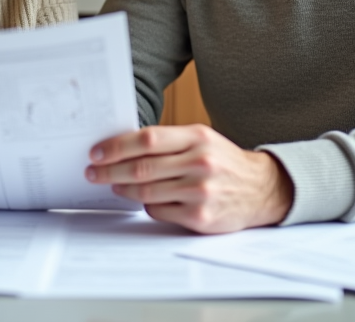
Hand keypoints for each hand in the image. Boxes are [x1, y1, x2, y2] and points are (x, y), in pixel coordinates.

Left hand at [85, 124, 292, 233]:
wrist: (261, 189)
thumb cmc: (223, 162)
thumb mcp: (202, 140)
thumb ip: (169, 141)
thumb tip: (123, 146)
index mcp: (197, 137)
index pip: (147, 139)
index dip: (117, 146)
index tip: (97, 152)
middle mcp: (199, 163)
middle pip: (142, 167)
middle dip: (110, 170)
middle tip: (93, 172)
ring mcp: (200, 191)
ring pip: (146, 191)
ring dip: (123, 188)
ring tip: (112, 185)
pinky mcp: (200, 217)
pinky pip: (158, 211)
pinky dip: (146, 205)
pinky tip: (143, 200)